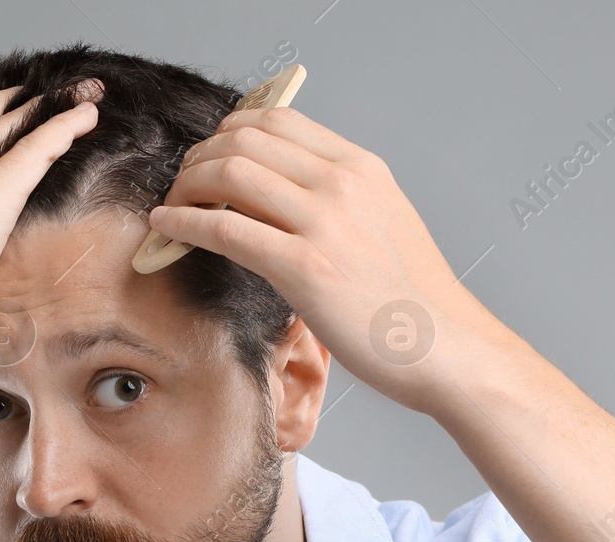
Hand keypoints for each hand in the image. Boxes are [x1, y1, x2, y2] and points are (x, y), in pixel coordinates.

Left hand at [145, 106, 517, 412]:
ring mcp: (324, 223)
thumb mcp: (383, 224)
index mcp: (361, 168)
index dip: (228, 131)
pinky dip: (184, 224)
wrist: (447, 348)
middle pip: (243, 138)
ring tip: (172, 209)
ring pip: (228, 173)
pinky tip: (167, 231)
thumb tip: (277, 198)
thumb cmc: (412, 301)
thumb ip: (337, 202)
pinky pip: (225, 229)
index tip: (209, 157)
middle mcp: (342, 183)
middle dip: (199, 157)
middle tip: (182, 185)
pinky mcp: (305, 268)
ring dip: (186, 186)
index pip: (276, 120)